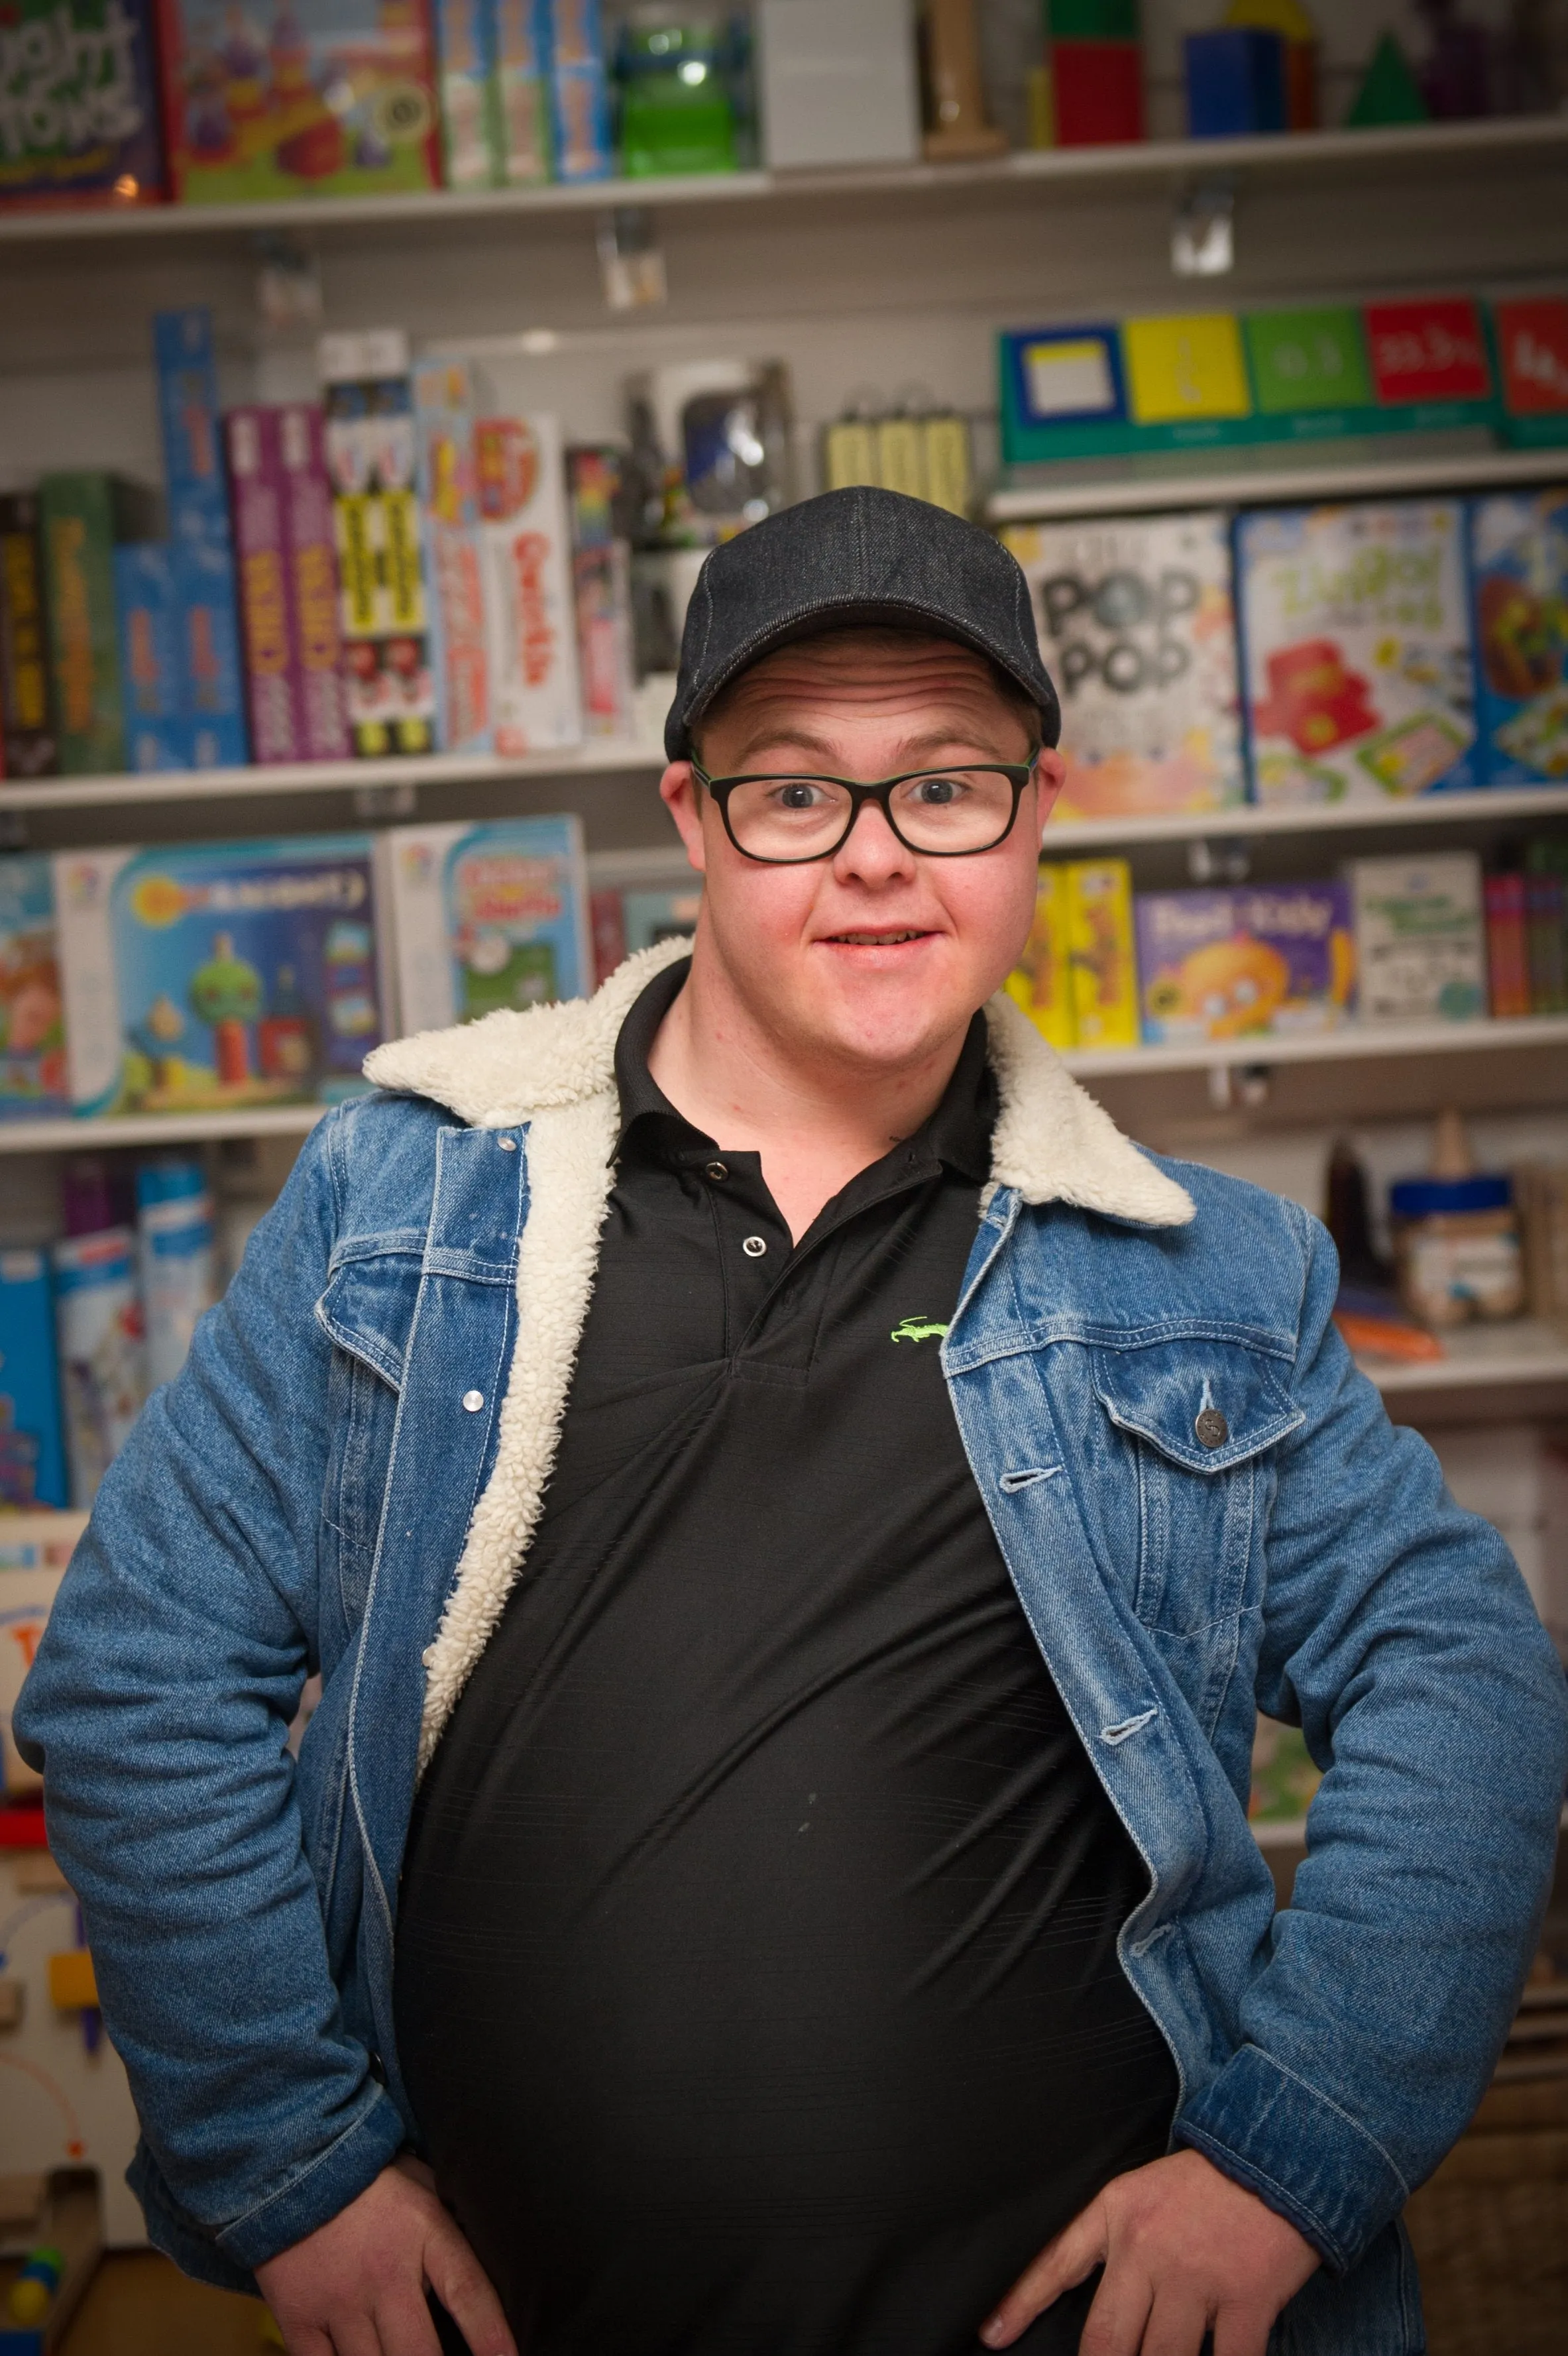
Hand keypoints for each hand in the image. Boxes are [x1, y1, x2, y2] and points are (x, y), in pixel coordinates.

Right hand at [256, 2155, 515, 2355]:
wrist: (292, 2160)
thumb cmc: (371, 2177)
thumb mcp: (424, 2186)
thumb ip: (451, 2228)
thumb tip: (492, 2254)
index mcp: (424, 2233)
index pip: (469, 2293)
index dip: (491, 2337)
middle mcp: (384, 2273)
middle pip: (417, 2354)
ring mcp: (339, 2299)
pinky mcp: (299, 2317)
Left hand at [978, 2148, 1318, 2355]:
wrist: (1281, 2154)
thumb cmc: (1211, 2182)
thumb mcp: (1145, 2192)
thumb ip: (1116, 2242)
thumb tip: (1101, 2305)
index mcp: (1118, 2214)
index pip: (1056, 2263)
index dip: (1020, 2303)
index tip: (992, 2335)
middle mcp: (1149, 2248)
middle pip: (1106, 2339)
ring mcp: (1197, 2276)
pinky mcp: (1245, 2298)